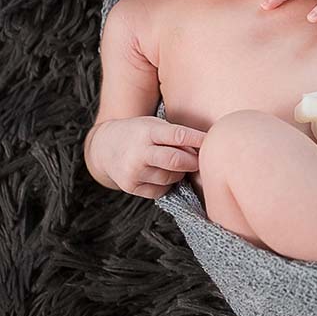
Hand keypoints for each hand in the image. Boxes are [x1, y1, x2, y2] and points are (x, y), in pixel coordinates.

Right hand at [89, 117, 205, 198]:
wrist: (104, 147)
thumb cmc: (139, 133)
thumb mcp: (154, 125)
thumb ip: (176, 135)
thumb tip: (206, 148)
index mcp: (147, 131)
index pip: (178, 135)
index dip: (198, 139)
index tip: (212, 141)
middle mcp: (138, 152)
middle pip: (176, 161)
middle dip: (193, 161)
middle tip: (200, 160)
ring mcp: (133, 172)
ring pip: (171, 177)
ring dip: (180, 172)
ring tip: (177, 164)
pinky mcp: (131, 187)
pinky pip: (162, 190)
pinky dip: (168, 183)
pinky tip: (162, 173)